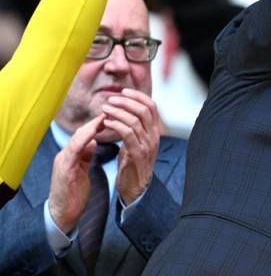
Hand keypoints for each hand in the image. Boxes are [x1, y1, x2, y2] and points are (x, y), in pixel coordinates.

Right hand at [48, 115, 105, 231]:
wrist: (62, 214)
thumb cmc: (73, 193)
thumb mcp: (81, 170)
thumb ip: (85, 155)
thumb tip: (92, 142)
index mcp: (71, 156)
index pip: (85, 135)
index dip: (98, 124)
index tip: (113, 116)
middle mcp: (65, 156)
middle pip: (80, 133)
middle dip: (95, 122)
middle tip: (110, 111)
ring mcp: (63, 162)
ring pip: (76, 139)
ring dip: (90, 128)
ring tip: (103, 118)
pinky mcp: (64, 170)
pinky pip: (73, 151)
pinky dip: (83, 141)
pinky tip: (93, 136)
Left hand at [101, 89, 160, 204]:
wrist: (135, 190)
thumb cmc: (132, 166)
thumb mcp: (135, 143)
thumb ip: (133, 129)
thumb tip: (124, 112)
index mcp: (154, 132)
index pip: (151, 106)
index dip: (138, 96)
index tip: (124, 91)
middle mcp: (153, 136)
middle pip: (144, 110)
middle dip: (127, 101)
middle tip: (111, 99)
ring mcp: (147, 145)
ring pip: (135, 120)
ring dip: (118, 112)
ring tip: (105, 108)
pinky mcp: (137, 154)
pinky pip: (128, 134)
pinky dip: (116, 125)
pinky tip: (106, 123)